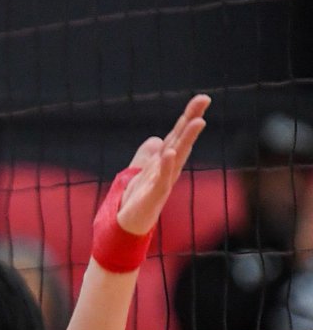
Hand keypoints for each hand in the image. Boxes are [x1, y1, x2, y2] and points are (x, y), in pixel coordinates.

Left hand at [115, 94, 210, 234]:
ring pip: (176, 158)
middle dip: (192, 121)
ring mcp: (161, 184)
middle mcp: (166, 172)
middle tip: (204, 99)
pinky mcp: (152, 198)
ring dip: (186, 140)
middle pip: (181, 142)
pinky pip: (161, 180)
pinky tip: (170, 153)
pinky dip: (166, 166)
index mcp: (163, 164)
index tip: (202, 98)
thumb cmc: (134, 203)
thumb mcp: (139, 173)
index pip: (176, 136)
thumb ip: (147, 156)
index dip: (187, 118)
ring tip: (198, 122)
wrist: (124, 230)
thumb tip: (158, 138)